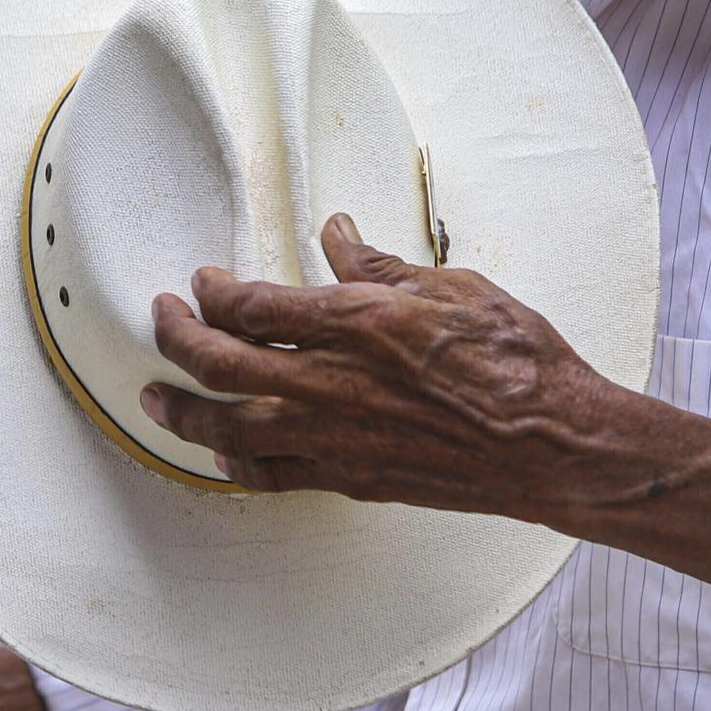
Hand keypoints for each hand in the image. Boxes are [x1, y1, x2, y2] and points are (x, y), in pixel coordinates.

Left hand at [137, 212, 639, 521]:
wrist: (554, 444)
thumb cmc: (516, 362)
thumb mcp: (451, 287)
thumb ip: (379, 265)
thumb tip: (336, 233)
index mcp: (357, 324)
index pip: (252, 305)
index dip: (212, 292)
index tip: (203, 281)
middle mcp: (333, 383)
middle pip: (219, 365)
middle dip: (174, 340)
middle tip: (160, 320)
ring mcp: (338, 437)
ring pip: (229, 428)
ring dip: (182, 412)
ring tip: (155, 399)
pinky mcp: (353, 478)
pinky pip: (272, 475)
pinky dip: (234, 461)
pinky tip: (220, 452)